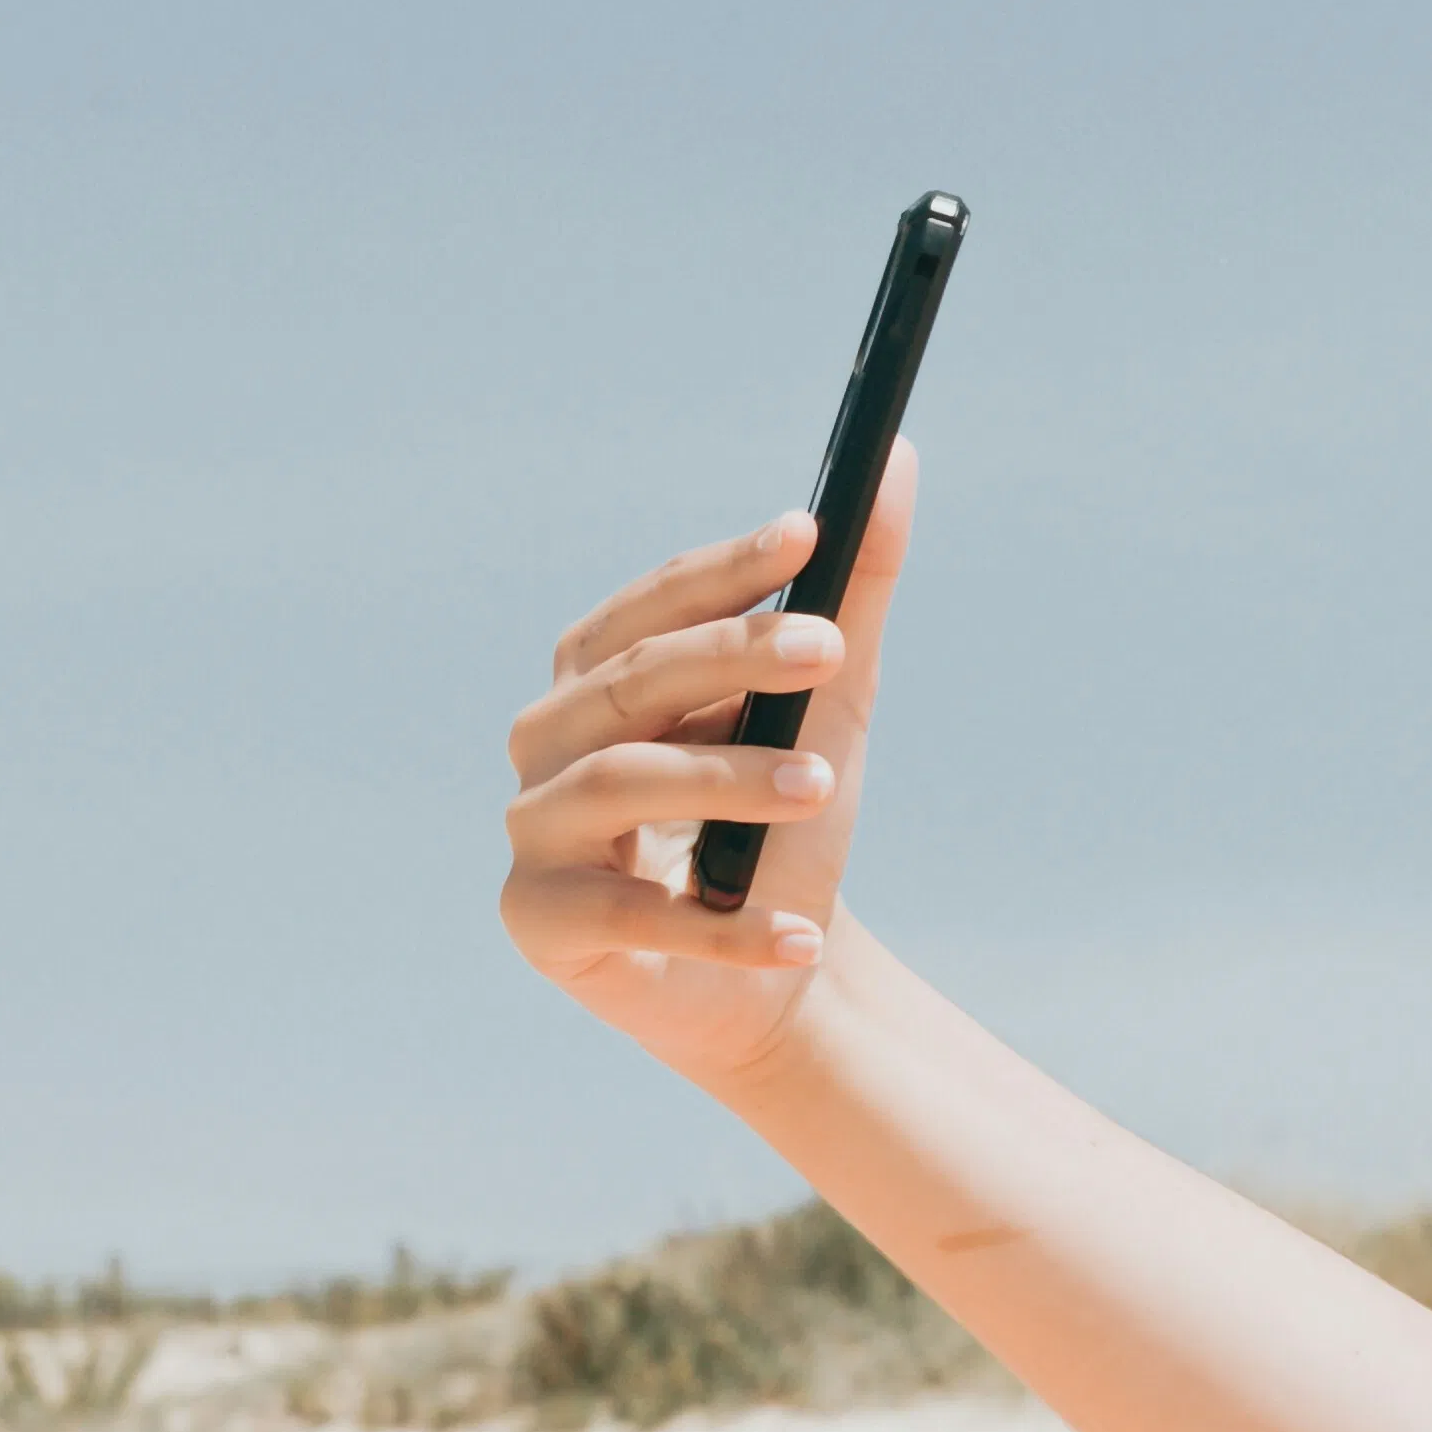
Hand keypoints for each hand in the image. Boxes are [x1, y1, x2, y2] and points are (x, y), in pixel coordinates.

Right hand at [498, 440, 918, 1087]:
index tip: (809, 531)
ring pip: (619, 783)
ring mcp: (535, 834)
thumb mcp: (831, 706)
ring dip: (727, 781)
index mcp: (599, 678)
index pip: (649, 607)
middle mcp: (548, 742)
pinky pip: (630, 918)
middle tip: (831, 648)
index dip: (723, 569)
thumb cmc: (783, 827)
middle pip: (630, 682)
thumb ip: (854, 590)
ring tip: (824, 789)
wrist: (774, 978)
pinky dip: (723, 925)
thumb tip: (896, 453)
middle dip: (731, 659)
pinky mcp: (543, 926)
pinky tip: (802, 935)